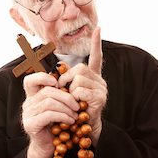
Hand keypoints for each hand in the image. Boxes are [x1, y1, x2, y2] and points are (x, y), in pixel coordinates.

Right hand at [22, 72, 79, 157]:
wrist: (47, 148)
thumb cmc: (55, 126)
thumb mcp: (57, 108)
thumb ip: (59, 96)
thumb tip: (71, 80)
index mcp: (32, 97)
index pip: (30, 80)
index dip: (43, 77)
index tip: (58, 83)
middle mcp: (28, 103)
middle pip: (47, 91)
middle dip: (66, 97)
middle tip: (77, 105)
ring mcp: (28, 114)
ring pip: (49, 102)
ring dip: (67, 108)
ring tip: (76, 115)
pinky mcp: (31, 124)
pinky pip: (49, 115)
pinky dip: (63, 116)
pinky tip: (71, 121)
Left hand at [57, 27, 107, 144]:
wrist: (82, 129)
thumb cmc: (73, 111)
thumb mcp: (69, 93)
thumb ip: (66, 81)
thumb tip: (55, 73)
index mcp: (93, 77)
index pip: (96, 57)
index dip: (96, 44)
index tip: (98, 28)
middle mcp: (100, 81)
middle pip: (79, 68)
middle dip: (66, 78)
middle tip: (62, 89)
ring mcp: (101, 89)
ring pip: (78, 79)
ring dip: (69, 89)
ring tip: (70, 100)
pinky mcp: (99, 98)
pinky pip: (81, 90)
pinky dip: (74, 96)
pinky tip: (75, 104)